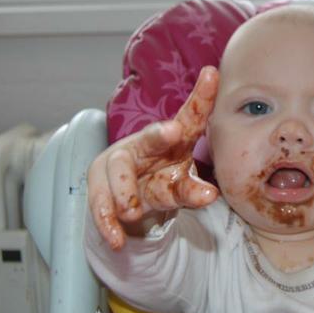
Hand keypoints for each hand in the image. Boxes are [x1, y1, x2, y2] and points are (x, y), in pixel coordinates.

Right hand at [87, 65, 219, 249]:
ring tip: (131, 211)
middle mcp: (144, 145)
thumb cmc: (163, 183)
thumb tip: (209, 195)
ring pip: (120, 170)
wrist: (130, 205)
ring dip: (125, 191)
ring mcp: (120, 164)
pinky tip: (116, 238)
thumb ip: (194, 191)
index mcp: (172, 138)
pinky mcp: (100, 185)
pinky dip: (107, 222)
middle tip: (172, 132)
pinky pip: (101, 202)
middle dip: (158, 134)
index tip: (213, 74)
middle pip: (150, 137)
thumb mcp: (182, 188)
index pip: (191, 115)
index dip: (202, 96)